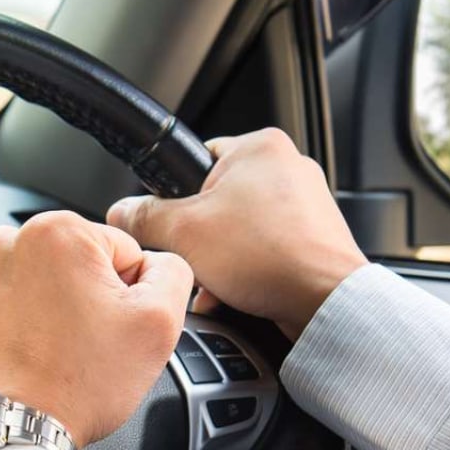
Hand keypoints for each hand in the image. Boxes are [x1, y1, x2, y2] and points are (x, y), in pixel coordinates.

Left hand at [0, 211, 193, 447]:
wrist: (11, 432)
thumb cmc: (76, 384)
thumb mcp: (158, 323)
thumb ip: (173, 274)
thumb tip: (158, 264)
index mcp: (55, 231)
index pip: (123, 250)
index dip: (131, 294)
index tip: (114, 326)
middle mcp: (6, 245)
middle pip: (80, 265)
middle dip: (92, 301)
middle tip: (89, 345)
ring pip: (46, 288)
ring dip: (59, 315)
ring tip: (60, 356)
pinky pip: (13, 311)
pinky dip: (28, 331)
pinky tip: (35, 361)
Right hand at [107, 128, 367, 338]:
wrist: (325, 302)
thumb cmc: (271, 257)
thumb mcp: (184, 232)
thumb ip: (145, 217)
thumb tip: (124, 211)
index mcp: (260, 147)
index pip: (196, 160)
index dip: (173, 196)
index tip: (169, 222)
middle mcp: (288, 167)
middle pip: (216, 200)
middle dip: (198, 238)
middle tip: (192, 257)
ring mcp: (306, 204)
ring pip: (239, 229)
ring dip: (219, 260)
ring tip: (217, 280)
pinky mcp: (314, 238)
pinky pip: (264, 250)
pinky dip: (246, 271)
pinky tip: (236, 292)